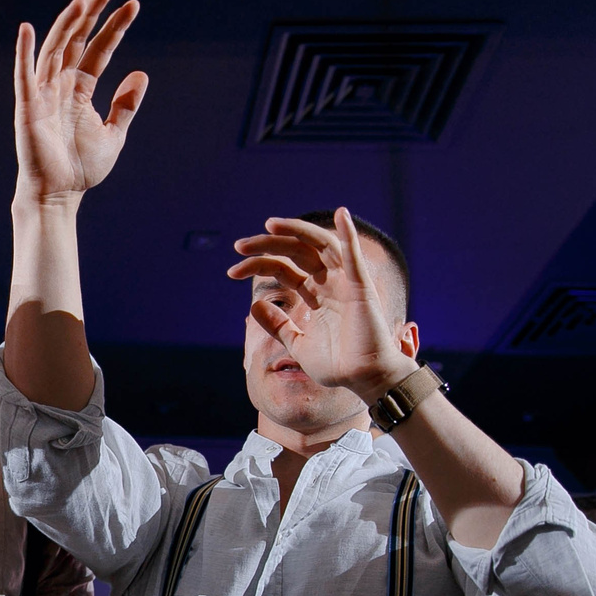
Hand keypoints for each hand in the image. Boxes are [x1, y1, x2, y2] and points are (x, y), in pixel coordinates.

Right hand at [12, 0, 146, 207]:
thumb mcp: (113, 134)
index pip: (98, 50)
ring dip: (66, 24)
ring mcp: (43, 94)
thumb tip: (140, 74)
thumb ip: (125, 105)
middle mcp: (61, 85)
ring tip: (84, 1)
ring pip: (54, 50)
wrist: (58, 195)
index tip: (133, 6)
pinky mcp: (28, 107)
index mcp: (80, 90)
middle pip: (76, 41)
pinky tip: (29, 29)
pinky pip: (25, 75)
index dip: (114, 28)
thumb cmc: (82, 169)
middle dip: (91, 15)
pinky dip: (25, 52)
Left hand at [229, 208, 417, 401]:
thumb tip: (254, 305)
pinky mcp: (361, 287)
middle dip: (267, 245)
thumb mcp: (297, 343)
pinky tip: (341, 214)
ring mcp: (346, 282)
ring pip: (319, 245)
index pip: (283, 268)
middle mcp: (330, 283)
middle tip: (239, 247)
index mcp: (316, 294)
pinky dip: (349, 233)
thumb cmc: (337, 365)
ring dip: (296, 231)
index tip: (232, 271)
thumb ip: (278, 325)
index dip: (258, 265)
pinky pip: (354, 256)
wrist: (362, 380)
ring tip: (269, 225)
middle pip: (297, 252)